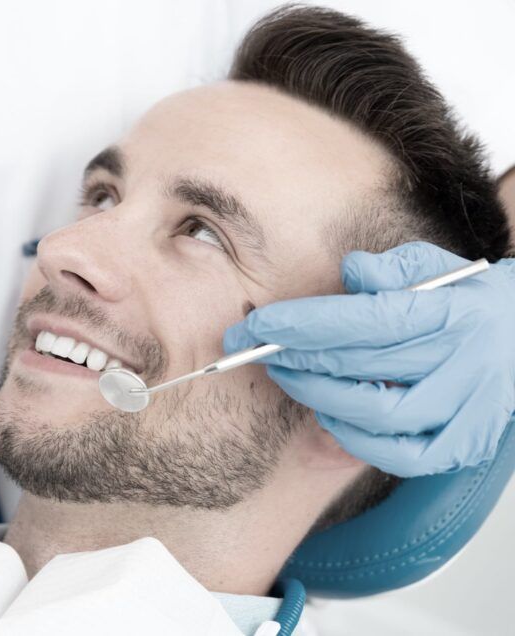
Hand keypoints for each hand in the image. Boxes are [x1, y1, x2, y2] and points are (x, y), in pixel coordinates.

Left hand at [223, 241, 514, 476]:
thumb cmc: (469, 300)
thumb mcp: (436, 267)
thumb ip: (391, 269)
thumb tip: (351, 270)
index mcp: (453, 313)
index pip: (364, 320)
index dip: (302, 324)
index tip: (255, 325)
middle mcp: (462, 363)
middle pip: (361, 367)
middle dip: (295, 357)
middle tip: (256, 349)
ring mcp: (466, 410)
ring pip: (377, 415)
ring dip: (319, 396)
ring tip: (289, 376)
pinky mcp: (462, 445)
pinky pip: (401, 456)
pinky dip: (356, 440)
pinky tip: (329, 415)